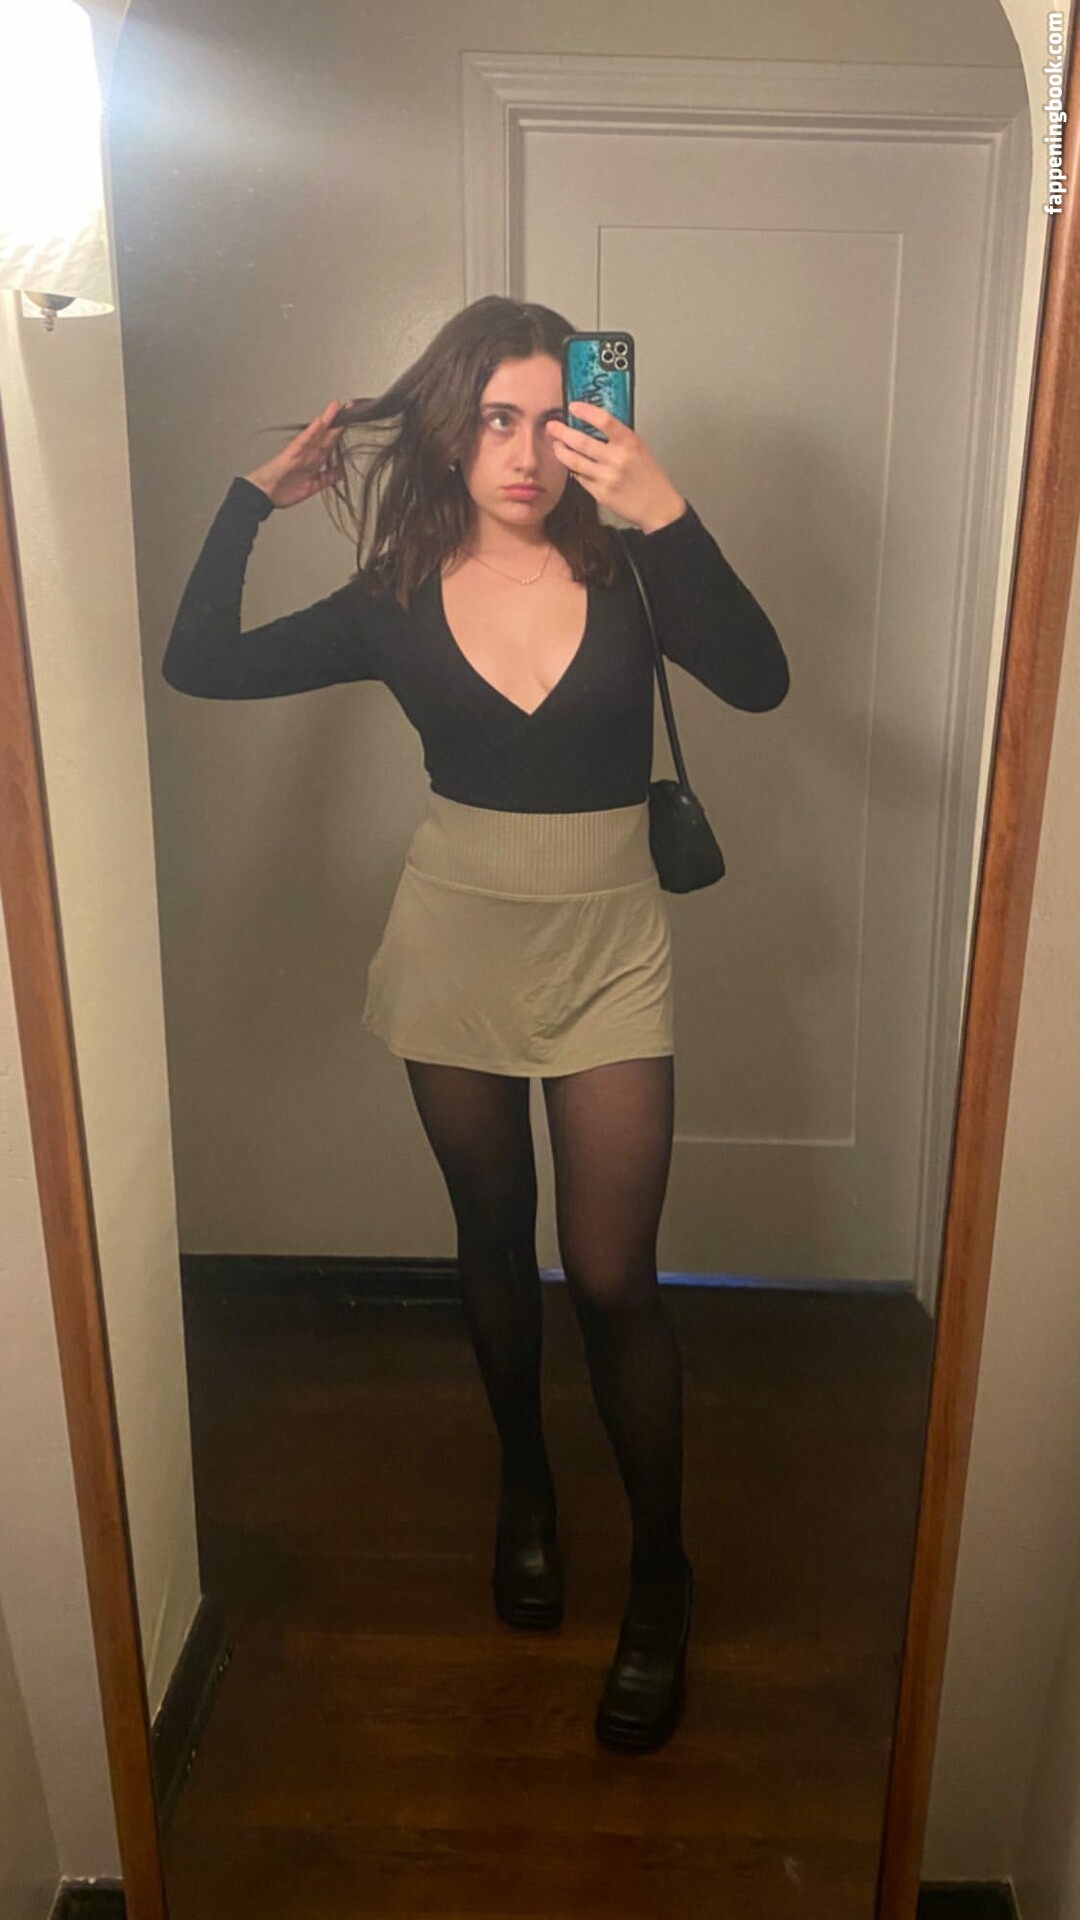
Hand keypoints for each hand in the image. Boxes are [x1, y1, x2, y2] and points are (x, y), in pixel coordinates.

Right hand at [244, 398, 345, 508]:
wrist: (264, 495)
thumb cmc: (282, 490)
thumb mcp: (311, 487)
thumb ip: (325, 479)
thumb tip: (339, 474)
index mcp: (314, 460)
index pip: (330, 443)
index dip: (341, 433)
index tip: (352, 422)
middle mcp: (308, 453)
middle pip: (326, 434)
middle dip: (338, 421)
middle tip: (349, 406)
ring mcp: (300, 452)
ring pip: (316, 433)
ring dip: (327, 420)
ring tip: (336, 406)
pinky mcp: (291, 454)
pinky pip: (303, 441)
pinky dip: (311, 431)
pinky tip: (319, 422)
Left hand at [545, 401, 685, 531]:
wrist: (657, 505)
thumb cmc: (649, 476)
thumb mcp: (640, 448)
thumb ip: (619, 436)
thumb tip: (594, 423)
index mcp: (629, 443)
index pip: (604, 420)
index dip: (585, 411)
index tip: (573, 407)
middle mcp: (617, 459)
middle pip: (581, 441)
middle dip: (562, 432)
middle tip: (553, 427)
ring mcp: (607, 477)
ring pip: (575, 461)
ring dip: (561, 451)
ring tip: (557, 445)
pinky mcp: (600, 493)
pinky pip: (580, 478)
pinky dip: (574, 470)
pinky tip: (573, 465)